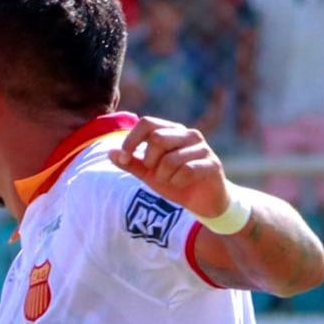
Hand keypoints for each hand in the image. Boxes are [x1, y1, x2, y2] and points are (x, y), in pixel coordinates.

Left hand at [108, 116, 229, 219]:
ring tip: (170, 180)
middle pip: (157, 139)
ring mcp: (202, 148)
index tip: (126, 158)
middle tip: (155, 172)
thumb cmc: (174, 181)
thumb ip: (130, 163)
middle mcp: (188, 134)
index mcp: (171, 131)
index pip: (147, 123)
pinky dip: (177, 182)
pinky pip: (186, 171)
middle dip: (149, 161)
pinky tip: (181, 184)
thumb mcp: (147, 173)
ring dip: (163, 176)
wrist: (203, 201)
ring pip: (170, 159)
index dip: (131, 140)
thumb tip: (110, 152)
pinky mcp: (213, 163)